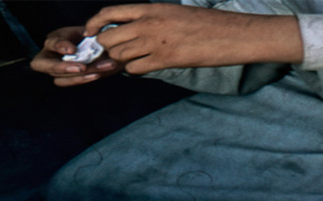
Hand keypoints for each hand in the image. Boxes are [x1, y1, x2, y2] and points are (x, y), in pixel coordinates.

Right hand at [30, 25, 124, 86]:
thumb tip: (88, 39)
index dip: (60, 47)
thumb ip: (83, 33)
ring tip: (96, 72)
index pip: (51, 44)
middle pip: (51, 67)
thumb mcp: (82, 30)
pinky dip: (84, 79)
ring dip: (79, 76)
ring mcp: (55, 72)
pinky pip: (71, 82)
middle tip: (82, 68)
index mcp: (51, 42)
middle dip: (65, 68)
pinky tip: (97, 74)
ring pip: (61, 79)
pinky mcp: (64, 80)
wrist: (91, 46)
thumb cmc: (83, 35)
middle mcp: (48, 60)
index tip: (72, 50)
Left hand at [86, 4, 303, 74]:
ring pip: (119, 55)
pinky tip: (146, 65)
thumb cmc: (206, 24)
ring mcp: (155, 42)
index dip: (94, 24)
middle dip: (106, 48)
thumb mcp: (174, 13)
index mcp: (152, 8)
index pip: (111, 13)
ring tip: (134, 58)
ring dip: (121, 60)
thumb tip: (129, 30)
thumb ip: (150, 20)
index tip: (90, 33)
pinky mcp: (164, 60)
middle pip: (109, 38)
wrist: (233, 34)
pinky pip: (134, 68)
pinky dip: (135, 69)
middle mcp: (150, 23)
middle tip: (112, 53)